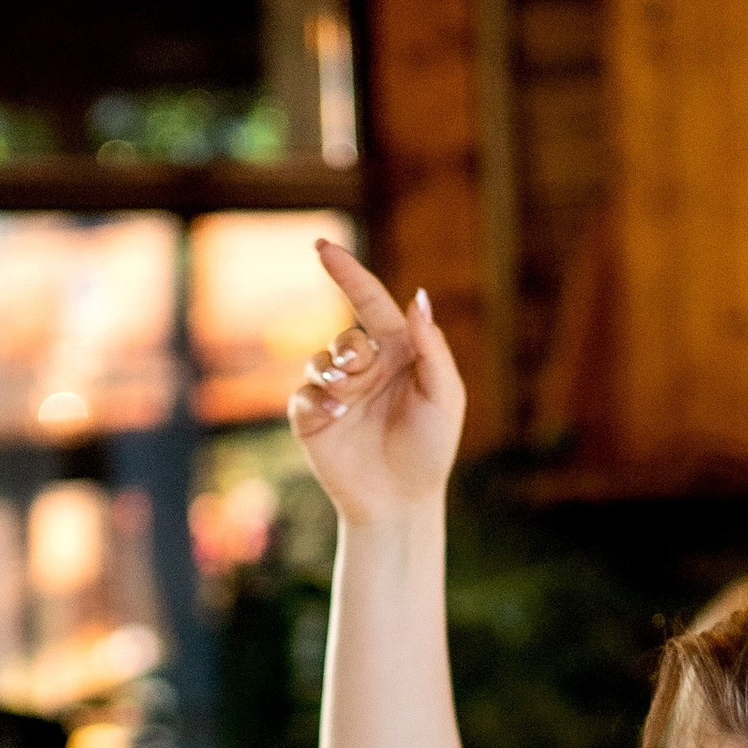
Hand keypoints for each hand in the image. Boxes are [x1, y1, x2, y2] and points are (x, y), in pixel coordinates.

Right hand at [289, 241, 465, 521]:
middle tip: (358, 370)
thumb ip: (431, 347)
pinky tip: (335, 417)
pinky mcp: (312, 419)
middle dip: (349, 348)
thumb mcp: (444, 396)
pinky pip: (303, 395)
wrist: (400, 501)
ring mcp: (336, 392)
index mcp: (398, 353)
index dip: (347, 273)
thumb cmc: (430, 449)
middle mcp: (365, 368)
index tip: (322, 247)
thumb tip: (417, 297)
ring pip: (317, 360)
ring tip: (347, 397)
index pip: (370, 303)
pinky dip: (318, 401)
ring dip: (332, 372)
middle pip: (344, 336)